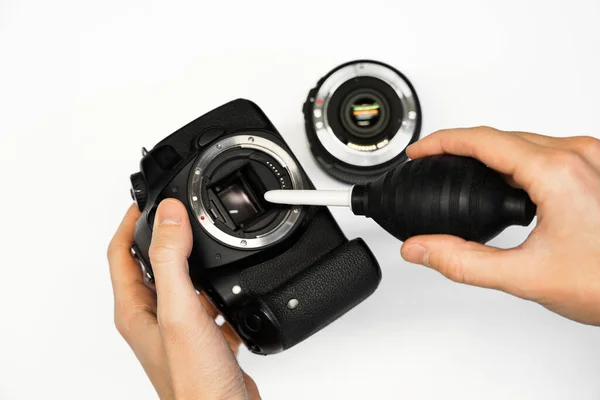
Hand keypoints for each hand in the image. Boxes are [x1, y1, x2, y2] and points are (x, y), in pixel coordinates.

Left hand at [108, 199, 260, 398]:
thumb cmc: (194, 380)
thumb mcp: (180, 311)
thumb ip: (171, 260)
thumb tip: (169, 215)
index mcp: (136, 309)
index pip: (120, 254)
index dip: (129, 222)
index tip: (145, 201)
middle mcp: (153, 317)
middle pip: (151, 264)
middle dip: (164, 235)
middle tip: (181, 213)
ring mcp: (178, 328)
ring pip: (183, 281)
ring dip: (195, 260)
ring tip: (210, 241)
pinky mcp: (204, 336)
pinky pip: (209, 302)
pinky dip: (220, 289)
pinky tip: (236, 288)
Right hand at [401, 127, 599, 324]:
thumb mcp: (526, 276)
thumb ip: (462, 262)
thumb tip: (422, 249)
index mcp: (557, 172)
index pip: (482, 140)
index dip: (442, 142)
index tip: (420, 150)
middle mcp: (579, 155)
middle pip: (502, 137)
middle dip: (462, 148)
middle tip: (434, 160)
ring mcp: (593, 158)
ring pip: (526, 142)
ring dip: (491, 156)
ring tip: (464, 173)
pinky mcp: (599, 167)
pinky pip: (548, 151)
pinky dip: (518, 163)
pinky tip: (508, 185)